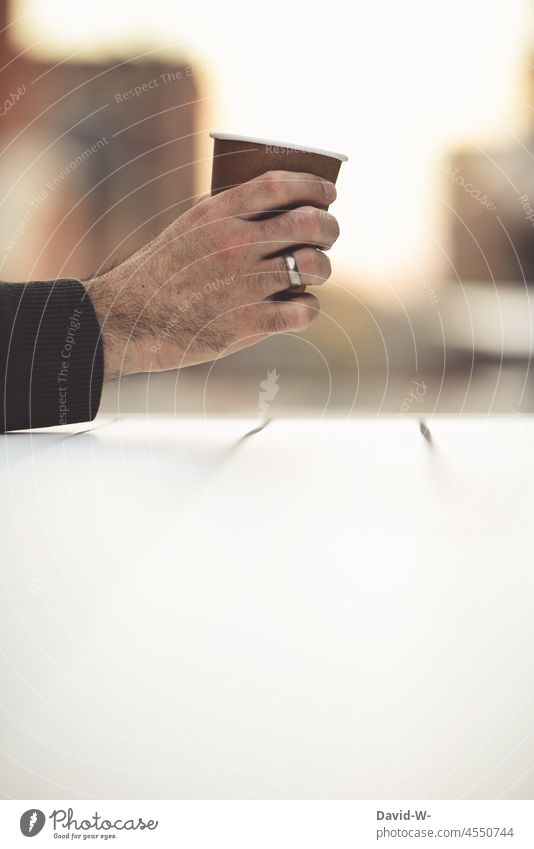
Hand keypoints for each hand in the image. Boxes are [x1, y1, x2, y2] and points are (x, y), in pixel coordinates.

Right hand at [83, 170, 339, 378]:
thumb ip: (230, 217)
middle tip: (329, 236)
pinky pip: (305, 310)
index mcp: (217, 213)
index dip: (314, 186)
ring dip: (323, 269)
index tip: (329, 193)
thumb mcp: (188, 230)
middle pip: (310, 224)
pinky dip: (308, 308)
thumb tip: (285, 211)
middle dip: (330, 228)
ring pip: (315, 266)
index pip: (280, 184)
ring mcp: (244, 284)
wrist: (126, 321)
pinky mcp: (248, 323)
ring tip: (314, 274)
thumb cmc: (160, 275)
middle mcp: (235, 243)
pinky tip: (298, 308)